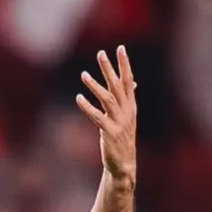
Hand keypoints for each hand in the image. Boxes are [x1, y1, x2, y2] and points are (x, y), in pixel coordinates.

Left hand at [76, 46, 136, 183]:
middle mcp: (127, 111)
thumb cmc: (122, 138)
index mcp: (131, 106)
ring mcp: (119, 122)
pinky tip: (78, 98)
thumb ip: (126, 98)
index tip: (120, 48)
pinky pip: (97, 117)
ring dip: (95, 85)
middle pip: (117, 85)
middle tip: (101, 53)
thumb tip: (133, 82)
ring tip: (83, 74)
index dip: (124, 64)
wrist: (124, 163)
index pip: (128, 80)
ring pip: (107, 99)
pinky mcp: (109, 133)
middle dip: (109, 68)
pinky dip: (87, 107)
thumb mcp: (127, 116)